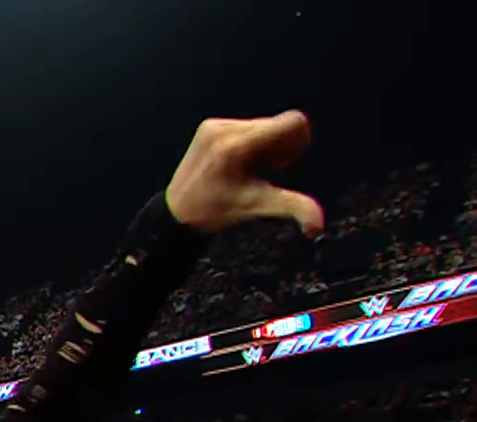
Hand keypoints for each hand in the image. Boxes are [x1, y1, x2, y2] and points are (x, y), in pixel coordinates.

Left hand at [164, 112, 325, 237]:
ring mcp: (215, 125)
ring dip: (265, 146)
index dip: (297, 142)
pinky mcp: (209, 126)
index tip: (280, 165)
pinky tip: (237, 164)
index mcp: (238, 147)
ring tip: (248, 169)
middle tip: (262, 171)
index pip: (292, 122)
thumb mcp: (257, 207)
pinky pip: (246, 125)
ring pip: (264, 125)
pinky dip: (250, 142)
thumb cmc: (216, 211)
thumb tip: (317, 225)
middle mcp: (225, 130)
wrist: (177, 213)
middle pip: (279, 124)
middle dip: (280, 148)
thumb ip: (293, 208)